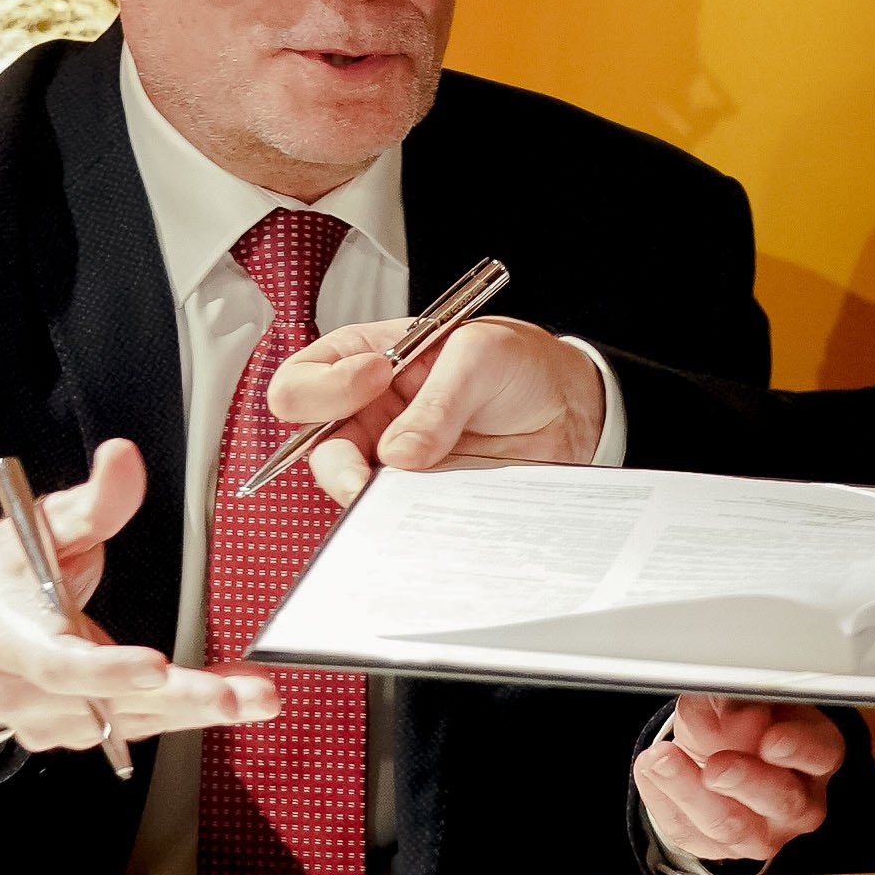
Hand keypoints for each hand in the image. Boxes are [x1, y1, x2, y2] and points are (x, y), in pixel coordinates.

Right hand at [0, 439, 279, 751]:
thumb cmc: (5, 572)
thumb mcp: (40, 524)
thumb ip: (91, 501)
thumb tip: (123, 457)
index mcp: (2, 636)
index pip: (56, 664)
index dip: (107, 670)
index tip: (157, 668)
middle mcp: (20, 692)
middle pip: (105, 705)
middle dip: (177, 701)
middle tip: (234, 698)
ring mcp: (46, 722)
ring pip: (130, 723)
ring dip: (196, 710)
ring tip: (258, 696)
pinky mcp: (73, 735)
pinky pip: (135, 727)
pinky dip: (185, 713)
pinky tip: (234, 698)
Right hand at [264, 312, 613, 491]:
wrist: (567, 409)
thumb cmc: (519, 364)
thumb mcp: (481, 355)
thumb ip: (440, 398)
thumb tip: (398, 452)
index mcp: (368, 359)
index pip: (307, 375)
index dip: (327, 383)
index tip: (374, 377)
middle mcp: (371, 412)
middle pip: (316, 445)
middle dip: (336, 462)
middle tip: (367, 472)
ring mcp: (392, 459)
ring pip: (351, 488)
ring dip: (371, 496)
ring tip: (413, 489)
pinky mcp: (420, 495)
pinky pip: (395, 515)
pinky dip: (404, 520)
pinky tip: (430, 509)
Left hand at [636, 695, 844, 870]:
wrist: (718, 757)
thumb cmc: (744, 728)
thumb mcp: (743, 700)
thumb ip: (737, 698)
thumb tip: (730, 706)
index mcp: (815, 756)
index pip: (819, 754)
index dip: (798, 749)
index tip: (772, 740)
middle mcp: (797, 801)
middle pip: (782, 800)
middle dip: (745, 781)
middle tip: (716, 766)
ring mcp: (761, 832)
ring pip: (731, 825)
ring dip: (690, 792)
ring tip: (663, 761)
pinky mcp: (720, 849)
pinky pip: (689, 832)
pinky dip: (664, 800)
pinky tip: (651, 771)